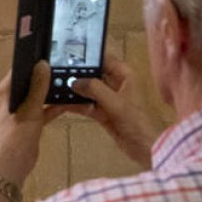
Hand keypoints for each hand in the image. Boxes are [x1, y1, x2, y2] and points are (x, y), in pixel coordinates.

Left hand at [0, 62, 69, 184]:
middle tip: (66, 66)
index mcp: (5, 92)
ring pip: (40, 96)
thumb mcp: (29, 109)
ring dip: (54, 92)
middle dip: (47, 76)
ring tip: (71, 82)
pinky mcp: (31, 121)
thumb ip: (38, 87)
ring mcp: (22, 110)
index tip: (51, 53)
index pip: (19, 69)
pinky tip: (72, 102)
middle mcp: (12, 98)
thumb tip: (43, 64)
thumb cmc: (16, 136)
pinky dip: (56, 107)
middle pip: (32, 82)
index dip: (34, 61)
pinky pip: (45, 109)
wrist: (13, 165)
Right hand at [68, 53, 158, 168]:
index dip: (89, 56)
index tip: (70, 54)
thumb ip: (94, 89)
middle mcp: (117, 84)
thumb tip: (74, 81)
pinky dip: (78, 105)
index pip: (105, 59)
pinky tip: (63, 103)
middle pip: (94, 75)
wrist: (145, 147)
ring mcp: (110, 100)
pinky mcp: (104, 113)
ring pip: (90, 91)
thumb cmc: (135, 120)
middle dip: (79, 75)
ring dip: (76, 91)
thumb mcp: (114, 102)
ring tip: (56, 87)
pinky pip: (88, 105)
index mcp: (125, 75)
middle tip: (57, 72)